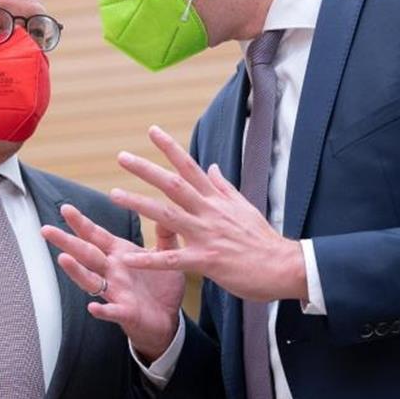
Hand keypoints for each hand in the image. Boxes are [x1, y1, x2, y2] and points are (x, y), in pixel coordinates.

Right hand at [41, 205, 184, 361]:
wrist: (168, 319)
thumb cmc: (161, 286)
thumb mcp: (166, 255)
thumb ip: (165, 235)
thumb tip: (164, 211)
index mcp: (120, 254)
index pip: (96, 236)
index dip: (81, 223)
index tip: (65, 208)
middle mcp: (112, 272)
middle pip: (86, 254)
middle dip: (67, 242)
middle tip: (46, 230)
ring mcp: (116, 292)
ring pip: (91, 280)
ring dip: (77, 271)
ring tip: (63, 260)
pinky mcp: (126, 312)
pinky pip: (112, 311)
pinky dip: (102, 310)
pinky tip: (92, 307)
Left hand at [109, 126, 307, 302]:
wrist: (285, 267)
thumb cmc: (264, 240)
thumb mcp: (245, 207)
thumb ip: (224, 187)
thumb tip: (211, 166)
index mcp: (217, 200)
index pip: (190, 167)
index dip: (170, 148)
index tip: (152, 131)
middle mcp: (210, 212)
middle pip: (173, 185)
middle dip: (146, 169)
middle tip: (121, 156)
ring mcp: (207, 235)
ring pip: (166, 215)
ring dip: (138, 204)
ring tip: (114, 195)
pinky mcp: (206, 261)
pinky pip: (172, 259)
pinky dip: (148, 259)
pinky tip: (127, 258)